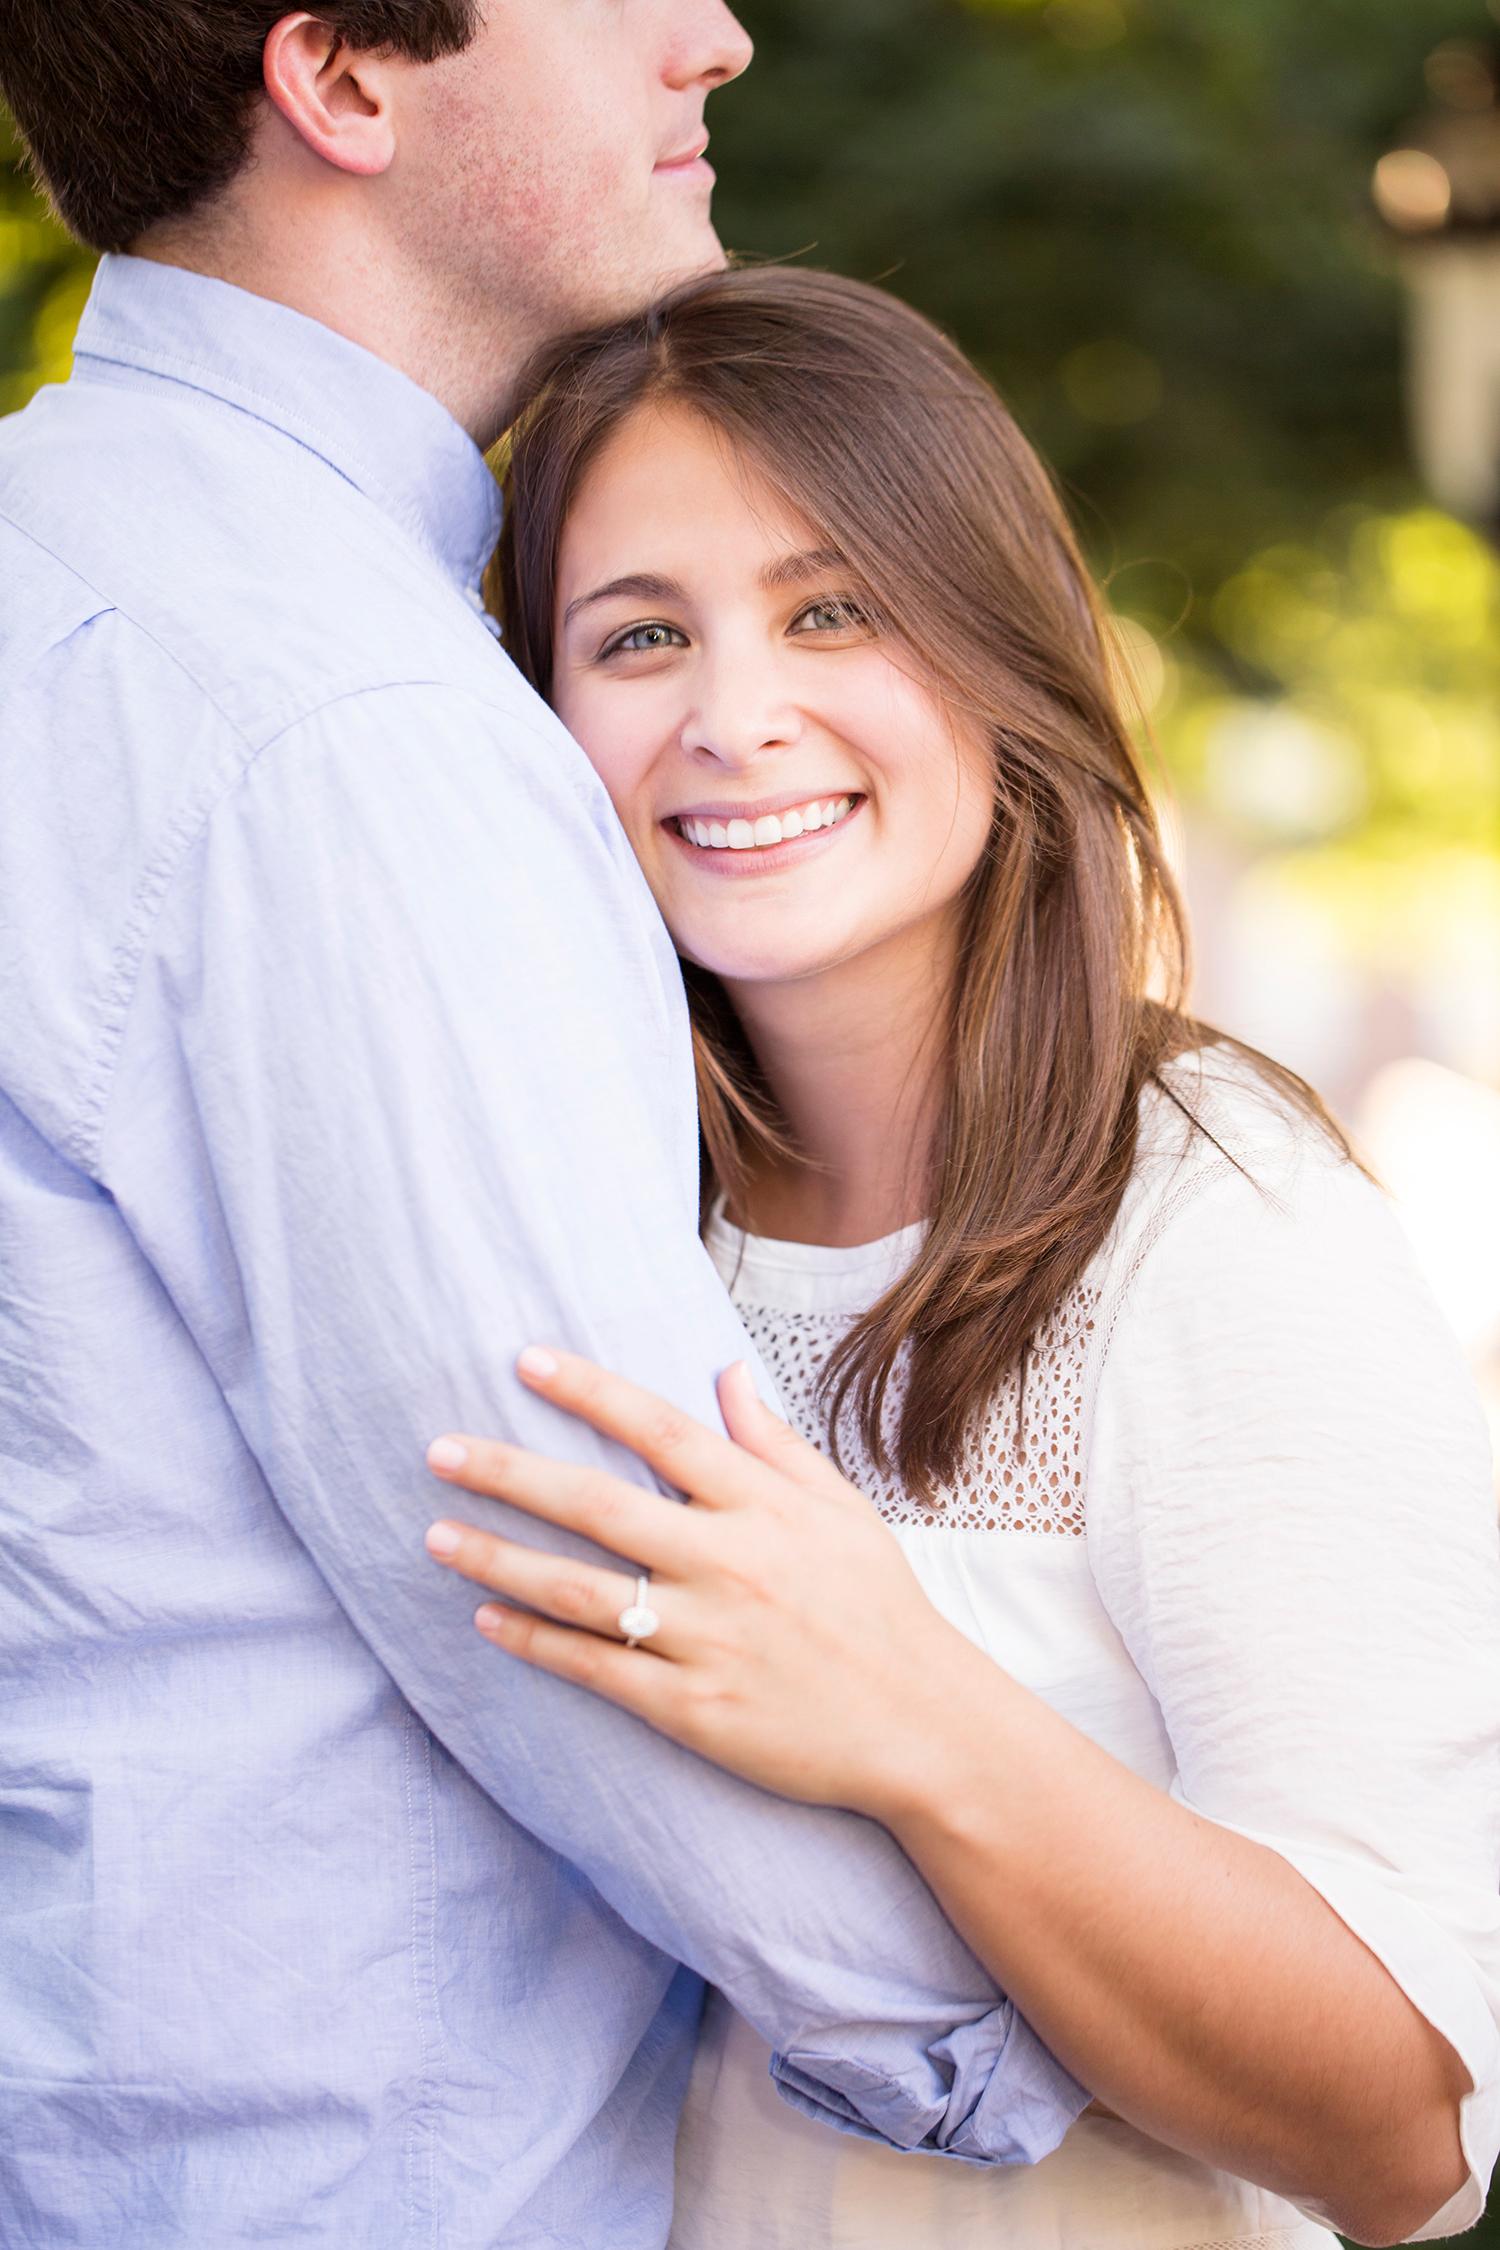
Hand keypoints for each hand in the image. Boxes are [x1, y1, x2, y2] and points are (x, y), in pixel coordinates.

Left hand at [422, 1347, 987, 1814]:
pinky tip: (486, 1620)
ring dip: (498, 1559)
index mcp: (762, 1506)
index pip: (659, 1429)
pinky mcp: (692, 1709)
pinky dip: (534, 1642)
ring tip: (434, 1536)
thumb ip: (773, 1443)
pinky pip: (595, 1668)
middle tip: (437, 1450)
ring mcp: (706, 1639)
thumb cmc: (880, 1609)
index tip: (525, 1361)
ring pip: (579, 1590)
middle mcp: (728, 1563)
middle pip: (597, 1504)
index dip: (588, 1390)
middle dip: (509, 1472)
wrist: (922, 1727)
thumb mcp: (841, 1511)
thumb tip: (724, 1372)